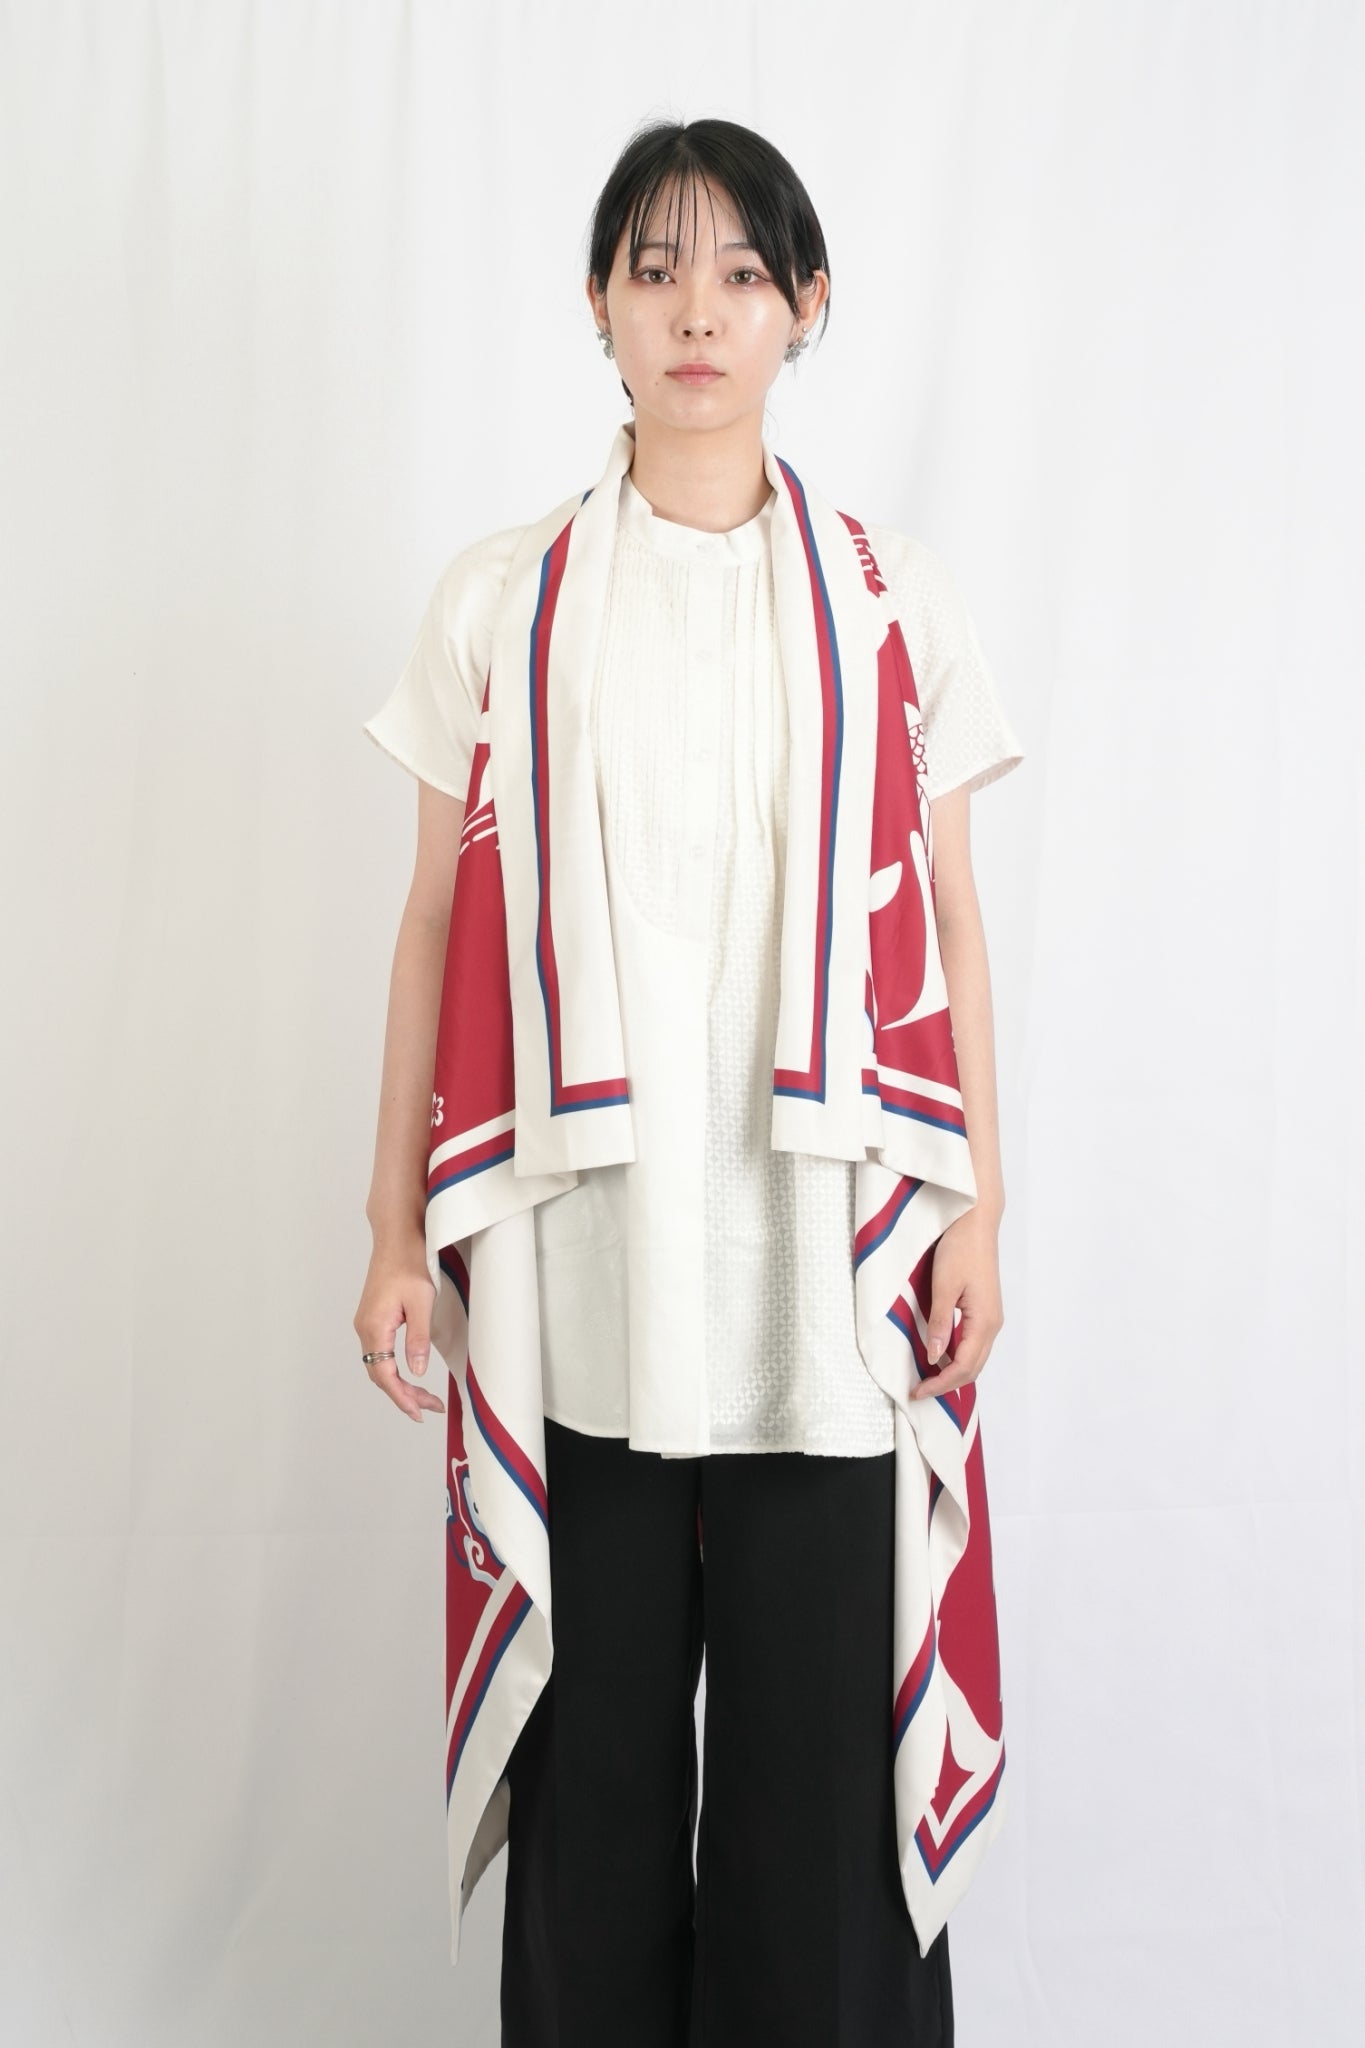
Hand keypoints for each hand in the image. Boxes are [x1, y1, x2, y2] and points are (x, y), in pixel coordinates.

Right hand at [354, 1236, 446, 1424]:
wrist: (397, 1236)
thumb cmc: (410, 1262)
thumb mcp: (422, 1301)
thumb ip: (418, 1338)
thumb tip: (416, 1371)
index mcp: (374, 1326)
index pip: (384, 1374)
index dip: (401, 1397)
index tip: (419, 1412)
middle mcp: (365, 1328)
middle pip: (380, 1374)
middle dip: (404, 1395)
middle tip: (430, 1408)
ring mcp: (367, 1323)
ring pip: (379, 1365)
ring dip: (400, 1384)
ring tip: (425, 1398)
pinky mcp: (373, 1318)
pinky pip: (380, 1352)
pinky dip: (394, 1368)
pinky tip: (410, 1374)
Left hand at [909, 1203, 1003, 1399]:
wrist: (976, 1221)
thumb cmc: (960, 1248)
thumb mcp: (944, 1286)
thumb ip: (940, 1323)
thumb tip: (934, 1357)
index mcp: (985, 1321)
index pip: (963, 1367)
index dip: (940, 1383)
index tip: (917, 1391)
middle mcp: (992, 1324)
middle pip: (973, 1369)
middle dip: (947, 1385)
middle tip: (919, 1391)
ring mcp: (990, 1317)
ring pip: (974, 1358)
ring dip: (953, 1373)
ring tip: (927, 1380)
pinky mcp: (985, 1309)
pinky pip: (973, 1344)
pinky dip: (958, 1357)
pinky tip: (940, 1357)